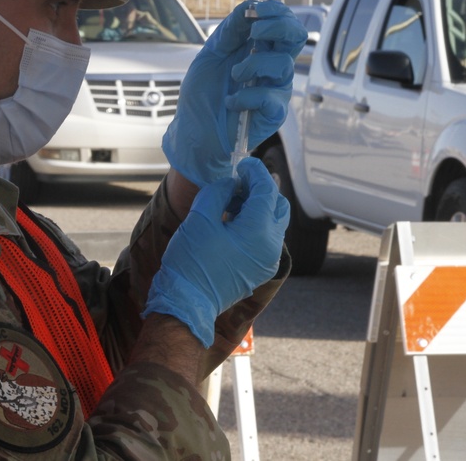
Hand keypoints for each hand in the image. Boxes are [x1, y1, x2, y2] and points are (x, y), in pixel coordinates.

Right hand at [142, 158, 289, 346]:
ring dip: (258, 206)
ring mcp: (268, 260)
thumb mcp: (201, 217)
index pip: (266, 190)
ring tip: (232, 200)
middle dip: (261, 188)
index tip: (242, 163)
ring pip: (273, 222)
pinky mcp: (260, 269)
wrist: (187, 302)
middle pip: (278, 205)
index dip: (255, 172)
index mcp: (259, 231)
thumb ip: (219, 192)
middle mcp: (271, 246)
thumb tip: (232, 184)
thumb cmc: (191, 260)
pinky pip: (266, 239)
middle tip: (238, 181)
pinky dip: (255, 224)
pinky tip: (232, 221)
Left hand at [162, 0, 305, 186]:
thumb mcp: (211, 55)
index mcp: (260, 49)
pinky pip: (271, 96)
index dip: (276, 10)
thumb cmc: (203, 94)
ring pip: (283, 65)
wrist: (193, 131)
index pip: (283, 22)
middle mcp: (273, 66)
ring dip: (254, 65)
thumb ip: (230, 32)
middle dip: (278, 26)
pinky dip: (246, 96)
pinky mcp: (274, 113)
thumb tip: (249, 7)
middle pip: (297, 36)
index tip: (257, 8)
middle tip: (254, 32)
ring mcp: (276, 89)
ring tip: (234, 76)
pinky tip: (231, 102)